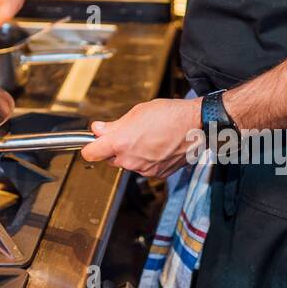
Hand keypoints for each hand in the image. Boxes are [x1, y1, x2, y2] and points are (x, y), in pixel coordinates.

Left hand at [80, 98, 202, 178]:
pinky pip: (144, 167)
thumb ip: (113, 125)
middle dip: (114, 148)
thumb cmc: (169, 114)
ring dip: (132, 153)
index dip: (90, 147)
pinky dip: (147, 159)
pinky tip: (157, 145)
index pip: (90, 153)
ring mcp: (145, 169)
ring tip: (147, 136)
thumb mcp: (136, 113)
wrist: (196, 125)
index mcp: (121, 143)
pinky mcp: (158, 174)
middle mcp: (131, 160)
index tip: (92, 142)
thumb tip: (97, 129)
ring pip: (128, 163)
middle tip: (127, 132)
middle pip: (110, 158)